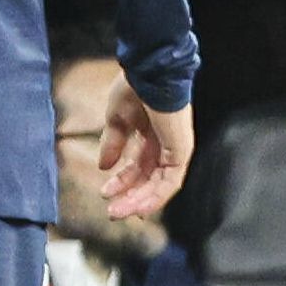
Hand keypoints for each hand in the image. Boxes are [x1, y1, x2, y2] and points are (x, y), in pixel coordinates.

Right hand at [99, 85, 192, 220]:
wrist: (148, 72)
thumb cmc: (134, 87)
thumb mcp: (117, 120)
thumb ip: (112, 143)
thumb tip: (104, 167)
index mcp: (150, 134)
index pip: (137, 166)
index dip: (121, 182)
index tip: (105, 193)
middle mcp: (165, 143)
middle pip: (148, 179)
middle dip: (128, 196)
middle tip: (111, 211)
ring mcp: (175, 148)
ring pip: (159, 185)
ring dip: (138, 201)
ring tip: (118, 212)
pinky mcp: (181, 151)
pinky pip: (170, 182)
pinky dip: (155, 197)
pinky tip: (139, 207)